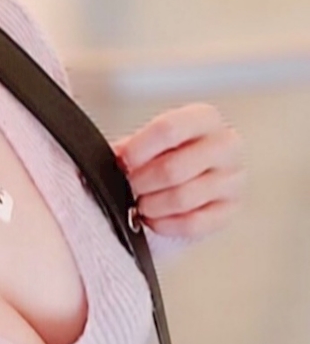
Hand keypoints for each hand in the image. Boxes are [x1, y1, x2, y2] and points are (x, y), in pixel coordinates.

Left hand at [110, 103, 246, 238]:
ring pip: (183, 198)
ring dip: (151, 206)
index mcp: (203, 118)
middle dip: (141, 183)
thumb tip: (110, 160)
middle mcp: (226, 145)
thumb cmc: (161, 158)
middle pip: (173, 168)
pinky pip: (193, 224)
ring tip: (139, 205)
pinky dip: (165, 225)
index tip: (122, 162)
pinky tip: (153, 220)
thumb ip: (129, 150)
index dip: (139, 149)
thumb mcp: (145, 145)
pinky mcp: (229, 210)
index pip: (169, 128)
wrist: (181, 182)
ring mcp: (233, 179)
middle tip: (129, 189)